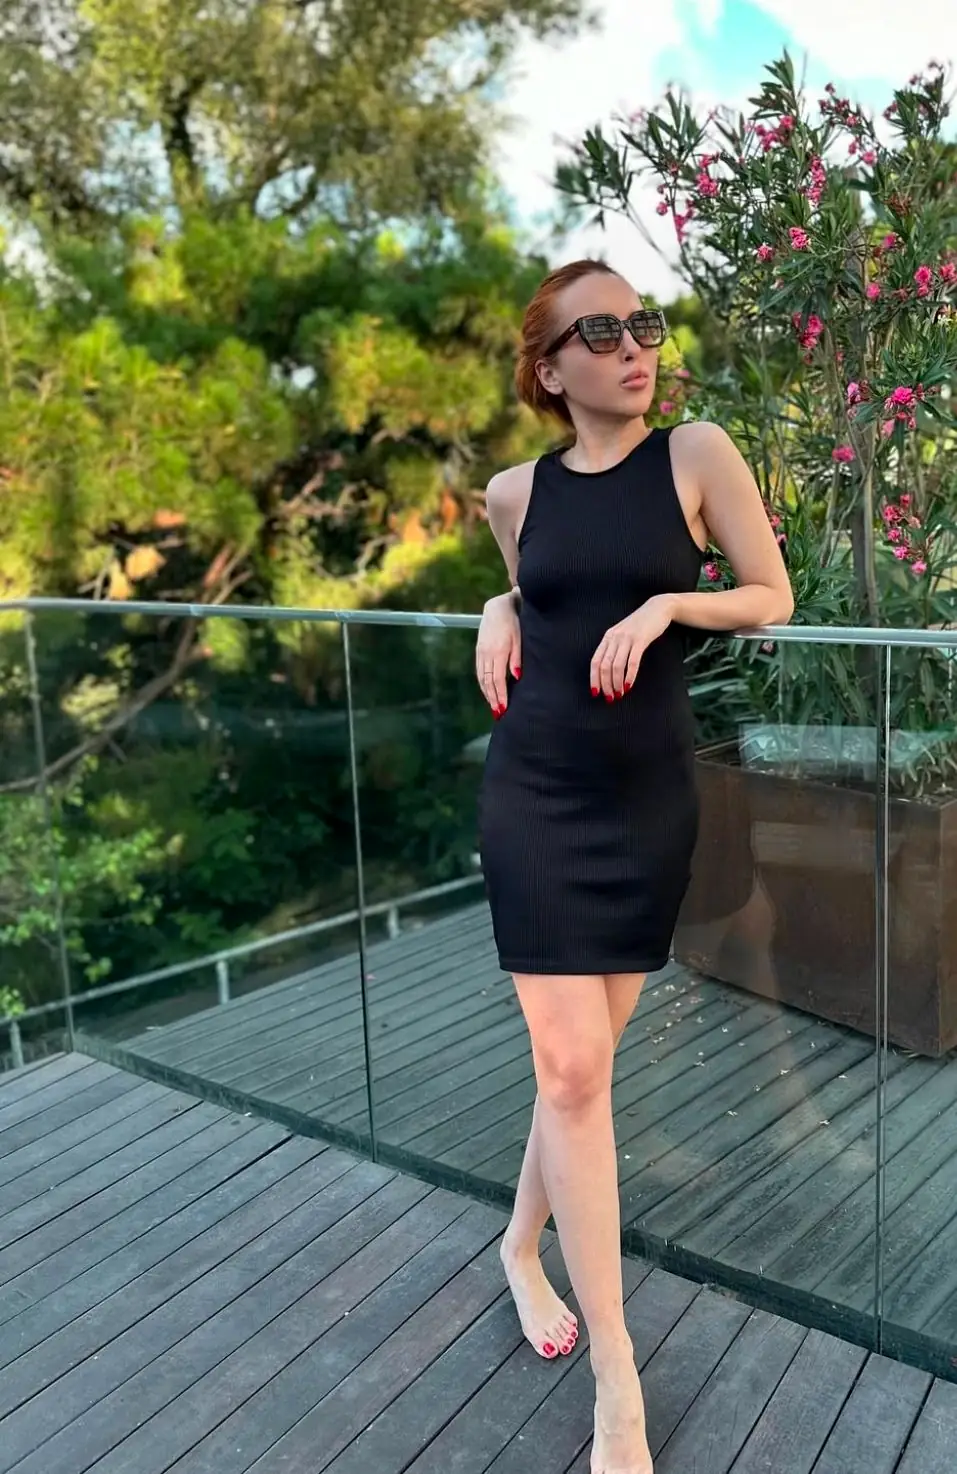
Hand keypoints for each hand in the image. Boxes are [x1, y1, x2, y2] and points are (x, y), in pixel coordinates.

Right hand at [476, 592, 520, 716]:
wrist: (497, 608)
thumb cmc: (513, 623)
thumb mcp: (519, 639)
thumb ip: (517, 658)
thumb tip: (516, 677)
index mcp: (498, 652)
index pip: (497, 679)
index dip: (500, 695)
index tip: (503, 707)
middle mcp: (486, 654)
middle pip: (488, 682)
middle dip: (492, 699)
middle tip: (497, 713)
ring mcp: (480, 652)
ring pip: (481, 678)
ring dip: (486, 694)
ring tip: (492, 706)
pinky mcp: (478, 651)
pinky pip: (478, 671)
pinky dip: (482, 684)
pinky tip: (486, 691)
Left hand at [590, 595, 674, 698]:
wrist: (658, 608)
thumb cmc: (640, 625)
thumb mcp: (623, 634)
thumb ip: (615, 648)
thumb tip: (609, 672)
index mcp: (608, 637)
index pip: (595, 661)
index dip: (594, 678)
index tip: (596, 692)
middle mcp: (614, 637)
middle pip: (604, 666)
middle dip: (606, 685)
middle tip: (610, 698)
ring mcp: (627, 638)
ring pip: (616, 665)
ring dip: (617, 683)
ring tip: (620, 694)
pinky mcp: (640, 639)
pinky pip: (632, 661)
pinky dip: (629, 676)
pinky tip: (629, 685)